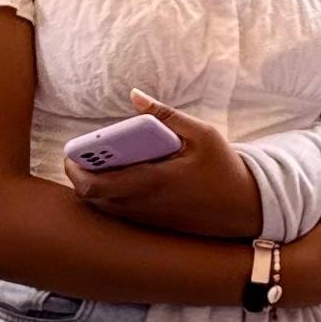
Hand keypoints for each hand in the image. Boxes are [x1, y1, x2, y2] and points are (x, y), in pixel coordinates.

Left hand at [67, 95, 260, 238]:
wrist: (246, 208)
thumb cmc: (223, 168)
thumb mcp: (201, 134)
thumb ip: (166, 114)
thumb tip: (135, 95)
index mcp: (152, 181)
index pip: (96, 183)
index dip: (76, 168)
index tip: (73, 151)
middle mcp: (144, 205)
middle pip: (92, 197)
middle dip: (80, 175)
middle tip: (80, 156)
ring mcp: (147, 219)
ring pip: (103, 207)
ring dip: (94, 187)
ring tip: (99, 163)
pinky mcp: (153, 226)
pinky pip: (119, 213)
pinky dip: (110, 197)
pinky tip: (120, 178)